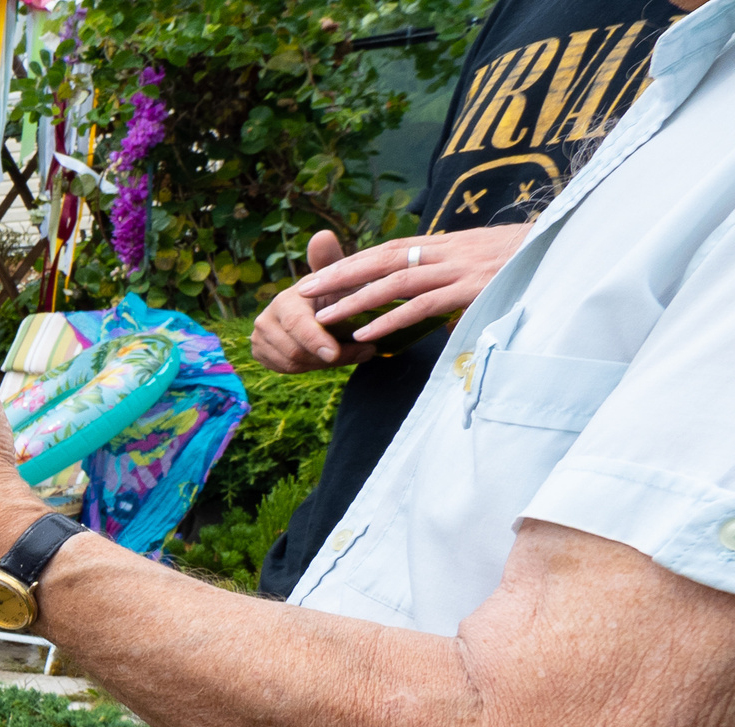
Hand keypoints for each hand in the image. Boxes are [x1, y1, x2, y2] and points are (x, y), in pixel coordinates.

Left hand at [304, 223, 529, 348]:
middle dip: (340, 274)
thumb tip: (436, 291)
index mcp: (447, 244)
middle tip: (303, 291)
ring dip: (355, 300)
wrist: (571, 250)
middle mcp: (448, 251)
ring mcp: (460, 269)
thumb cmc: (528, 261)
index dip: (353, 261)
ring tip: (323, 318)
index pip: (390, 249)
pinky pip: (423, 305)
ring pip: (395, 282)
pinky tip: (364, 335)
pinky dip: (390, 319)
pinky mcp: (473, 289)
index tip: (320, 275)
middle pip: (383, 258)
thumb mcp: (485, 261)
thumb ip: (455, 273)